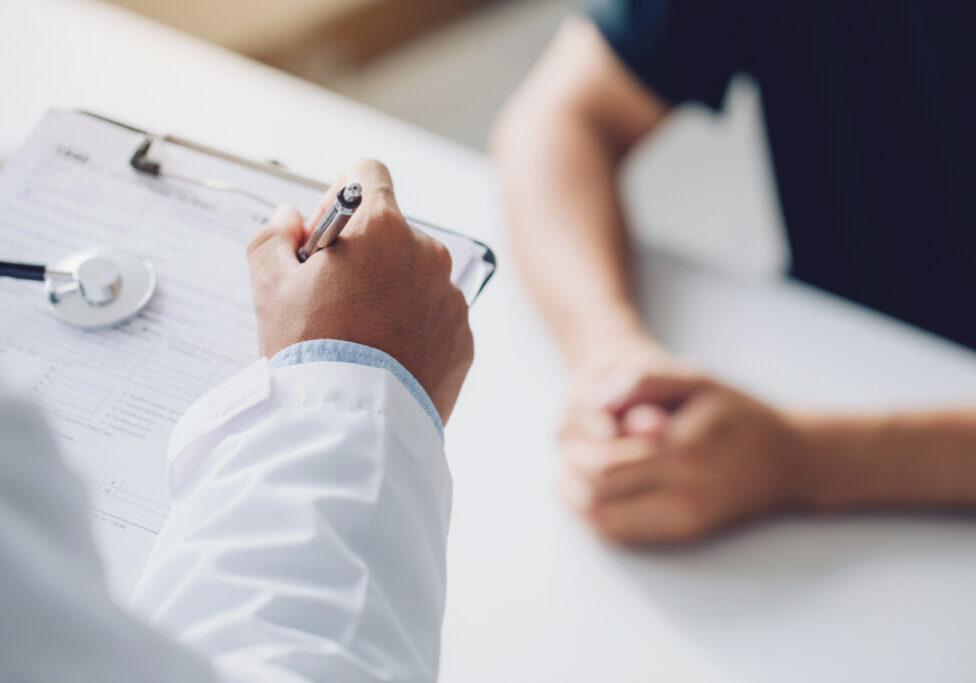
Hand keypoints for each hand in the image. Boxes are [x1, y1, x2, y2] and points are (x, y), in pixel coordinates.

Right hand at [246, 159, 473, 422]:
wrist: (353, 422)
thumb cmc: (310, 351)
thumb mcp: (269, 285)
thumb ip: (272, 236)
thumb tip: (289, 220)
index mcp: (382, 227)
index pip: (366, 174)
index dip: (338, 199)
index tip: (324, 240)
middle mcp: (427, 252)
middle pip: (391, 232)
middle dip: (363, 255)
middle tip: (331, 300)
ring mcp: (451, 297)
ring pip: (415, 277)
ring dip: (390, 293)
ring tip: (359, 337)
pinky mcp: (464, 338)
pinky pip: (435, 318)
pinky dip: (413, 330)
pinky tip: (384, 358)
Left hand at [559, 364, 801, 542]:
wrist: (790, 460)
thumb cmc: (738, 413)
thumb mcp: (695, 379)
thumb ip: (643, 381)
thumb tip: (594, 399)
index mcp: (684, 449)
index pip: (603, 460)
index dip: (575, 446)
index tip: (570, 427)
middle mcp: (684, 492)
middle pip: (597, 491)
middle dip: (570, 469)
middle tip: (564, 448)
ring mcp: (683, 518)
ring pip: (602, 519)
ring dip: (574, 496)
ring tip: (567, 470)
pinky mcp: (683, 532)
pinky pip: (621, 532)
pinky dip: (593, 513)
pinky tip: (587, 490)